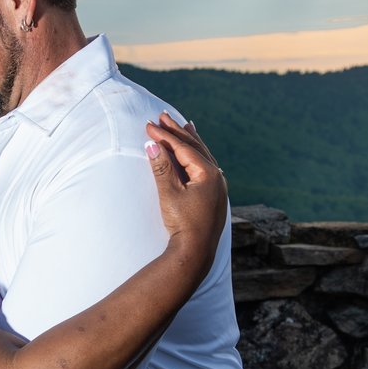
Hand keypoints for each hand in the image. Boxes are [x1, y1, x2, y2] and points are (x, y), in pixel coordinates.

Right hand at [145, 112, 228, 256]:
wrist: (195, 252)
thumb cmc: (182, 223)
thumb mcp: (169, 193)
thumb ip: (161, 167)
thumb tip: (151, 145)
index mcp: (209, 173)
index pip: (183, 148)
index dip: (165, 135)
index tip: (148, 124)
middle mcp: (218, 177)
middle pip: (195, 148)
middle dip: (178, 132)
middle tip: (163, 116)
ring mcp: (218, 186)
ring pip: (203, 156)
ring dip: (191, 140)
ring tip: (184, 125)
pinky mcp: (214, 196)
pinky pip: (206, 167)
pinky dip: (198, 156)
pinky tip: (197, 153)